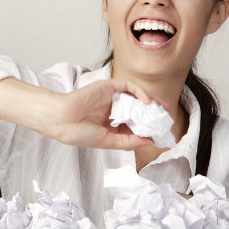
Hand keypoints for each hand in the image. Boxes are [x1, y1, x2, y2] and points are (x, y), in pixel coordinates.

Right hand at [48, 78, 170, 149]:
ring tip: (163, 109)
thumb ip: (129, 141)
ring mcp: (111, 97)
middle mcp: (113, 109)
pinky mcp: (109, 86)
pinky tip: (147, 102)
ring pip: (136, 96)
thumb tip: (150, 141)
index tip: (160, 132)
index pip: (135, 124)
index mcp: (111, 124)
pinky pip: (128, 86)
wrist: (62, 120)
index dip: (148, 128)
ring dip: (151, 101)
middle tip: (166, 118)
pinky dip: (140, 92)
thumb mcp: (108, 141)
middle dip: (153, 113)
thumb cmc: (78, 133)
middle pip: (138, 109)